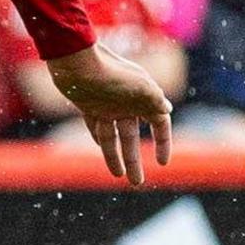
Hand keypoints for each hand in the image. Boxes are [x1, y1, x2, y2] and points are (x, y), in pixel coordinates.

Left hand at [42, 41, 172, 185]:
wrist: (78, 61)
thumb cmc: (113, 72)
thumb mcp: (142, 86)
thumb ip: (155, 100)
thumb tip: (166, 109)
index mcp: (145, 98)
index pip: (160, 124)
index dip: (163, 143)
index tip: (162, 163)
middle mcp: (127, 104)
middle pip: (132, 139)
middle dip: (134, 161)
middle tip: (137, 183)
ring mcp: (108, 107)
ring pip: (113, 139)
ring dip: (115, 157)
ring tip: (119, 178)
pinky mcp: (89, 107)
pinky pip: (96, 128)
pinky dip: (99, 140)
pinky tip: (101, 151)